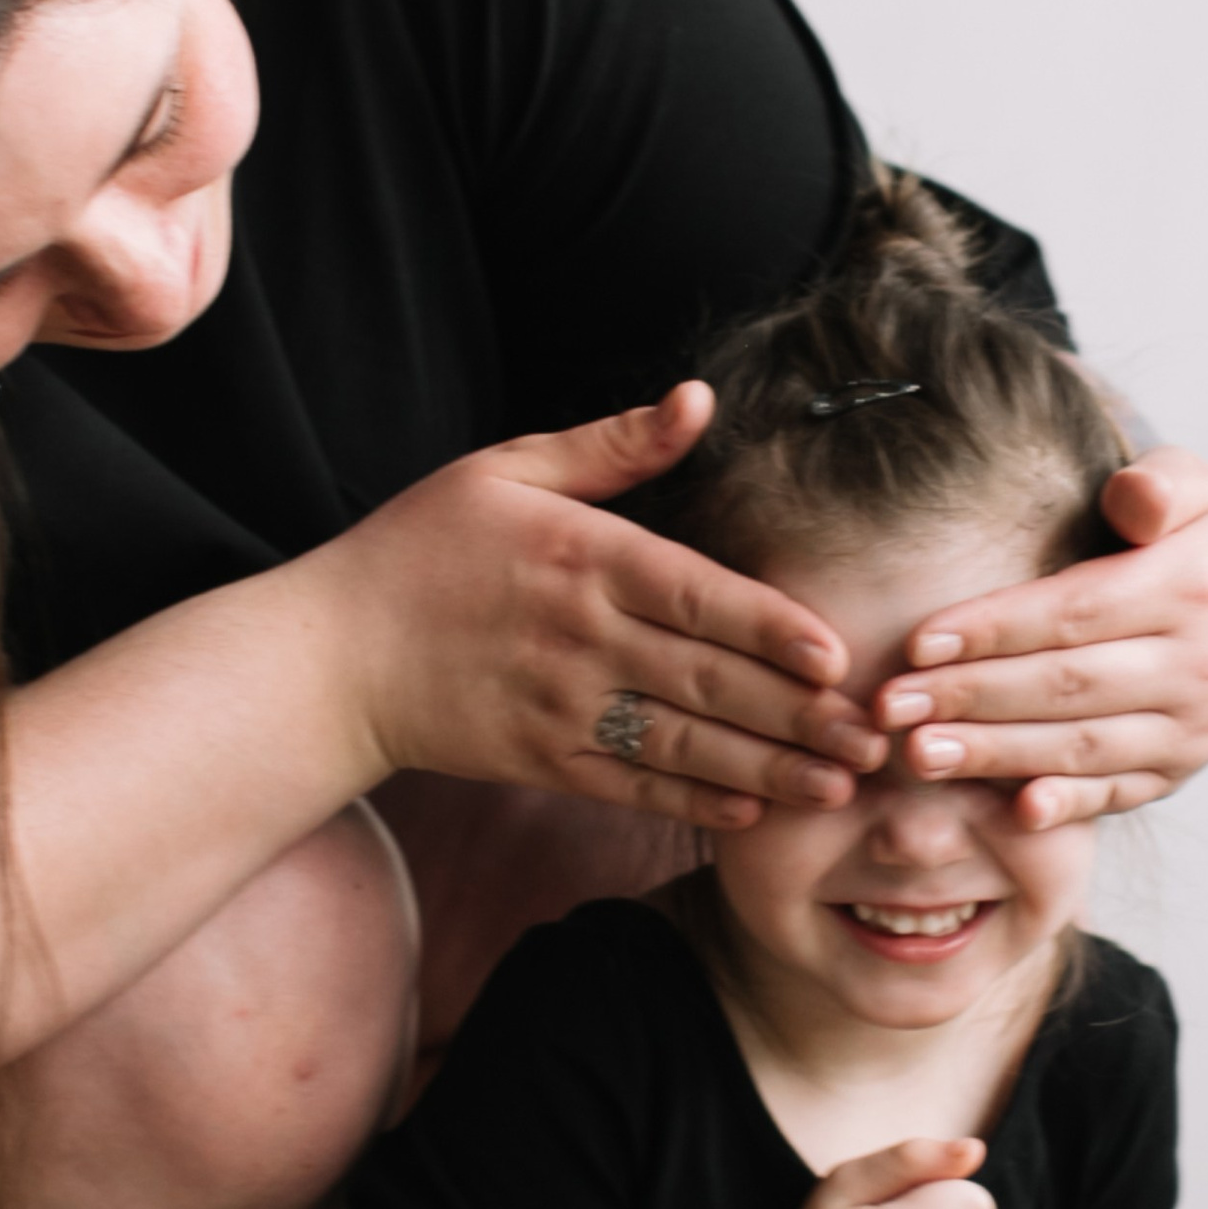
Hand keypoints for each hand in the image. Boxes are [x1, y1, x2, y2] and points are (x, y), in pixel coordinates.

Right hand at [334, 386, 883, 828]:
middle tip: (874, 735)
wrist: (333, 658)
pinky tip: (755, 809)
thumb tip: (698, 399)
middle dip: (798, 713)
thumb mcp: (508, 470)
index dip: (770, 629)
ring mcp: (562, 708)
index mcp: (583, 557)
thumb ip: (613, 446)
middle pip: (708, 679)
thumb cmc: (425, 550)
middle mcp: (580, 637)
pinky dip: (697, 800)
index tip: (836, 655)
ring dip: (768, 768)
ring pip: (684, 743)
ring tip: (838, 782)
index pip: (696, 596)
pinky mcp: (545, 761)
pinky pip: (635, 785)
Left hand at [869, 447, 1207, 832]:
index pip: (1077, 612)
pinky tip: (1014, 811)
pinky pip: (1116, 793)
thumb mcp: (1203, 488)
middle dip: (970, 697)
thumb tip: (1128, 497)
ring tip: (918, 754)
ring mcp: (1190, 728)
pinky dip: (1068, 806)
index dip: (994, 629)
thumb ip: (1160, 483)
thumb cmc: (1204, 545)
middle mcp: (1196, 666)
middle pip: (1066, 685)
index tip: (918, 642)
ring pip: (1081, 746)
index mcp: (1192, 588)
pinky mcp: (1178, 770)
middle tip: (890, 706)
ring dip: (995, 755)